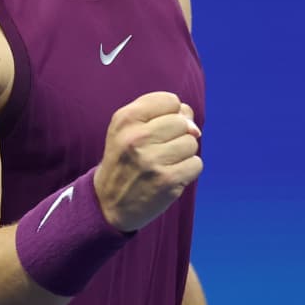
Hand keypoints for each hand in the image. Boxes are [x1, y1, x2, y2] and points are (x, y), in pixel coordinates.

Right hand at [95, 91, 202, 230]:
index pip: (170, 101)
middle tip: (159, 151)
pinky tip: (170, 177)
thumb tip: (194, 127)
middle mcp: (137, 137)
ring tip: (163, 164)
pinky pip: (196, 164)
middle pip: (183, 122)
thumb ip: (161, 115)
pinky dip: (188, 171)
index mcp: (125, 119)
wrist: (107, 203)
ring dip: (183, 154)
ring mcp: (152, 160)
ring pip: (192, 143)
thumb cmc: (124, 161)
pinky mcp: (166, 181)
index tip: (156, 129)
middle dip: (177, 135)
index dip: (170, 114)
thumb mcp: (128, 129)